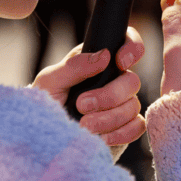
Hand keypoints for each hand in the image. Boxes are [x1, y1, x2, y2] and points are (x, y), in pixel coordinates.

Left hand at [32, 27, 146, 145]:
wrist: (43, 133)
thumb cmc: (46, 100)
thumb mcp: (51, 80)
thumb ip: (74, 66)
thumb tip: (104, 56)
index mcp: (100, 61)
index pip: (128, 43)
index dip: (132, 49)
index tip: (120, 62)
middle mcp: (115, 80)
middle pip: (132, 82)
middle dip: (109, 96)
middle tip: (82, 105)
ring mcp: (123, 103)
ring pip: (133, 106)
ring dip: (109, 118)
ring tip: (85, 125)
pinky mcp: (126, 126)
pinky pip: (137, 127)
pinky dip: (120, 133)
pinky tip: (102, 137)